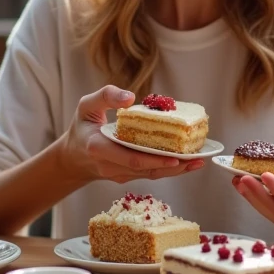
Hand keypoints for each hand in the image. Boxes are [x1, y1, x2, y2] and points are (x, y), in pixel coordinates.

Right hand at [59, 85, 203, 183]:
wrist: (74, 157)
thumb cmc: (82, 126)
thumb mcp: (86, 105)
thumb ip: (105, 96)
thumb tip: (130, 97)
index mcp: (98, 147)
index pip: (129, 158)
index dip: (153, 160)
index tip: (174, 157)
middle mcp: (110, 166)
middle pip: (145, 169)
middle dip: (173, 166)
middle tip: (197, 158)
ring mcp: (119, 174)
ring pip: (151, 174)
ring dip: (177, 170)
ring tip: (199, 161)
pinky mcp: (127, 176)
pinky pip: (150, 174)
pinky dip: (170, 169)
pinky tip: (188, 163)